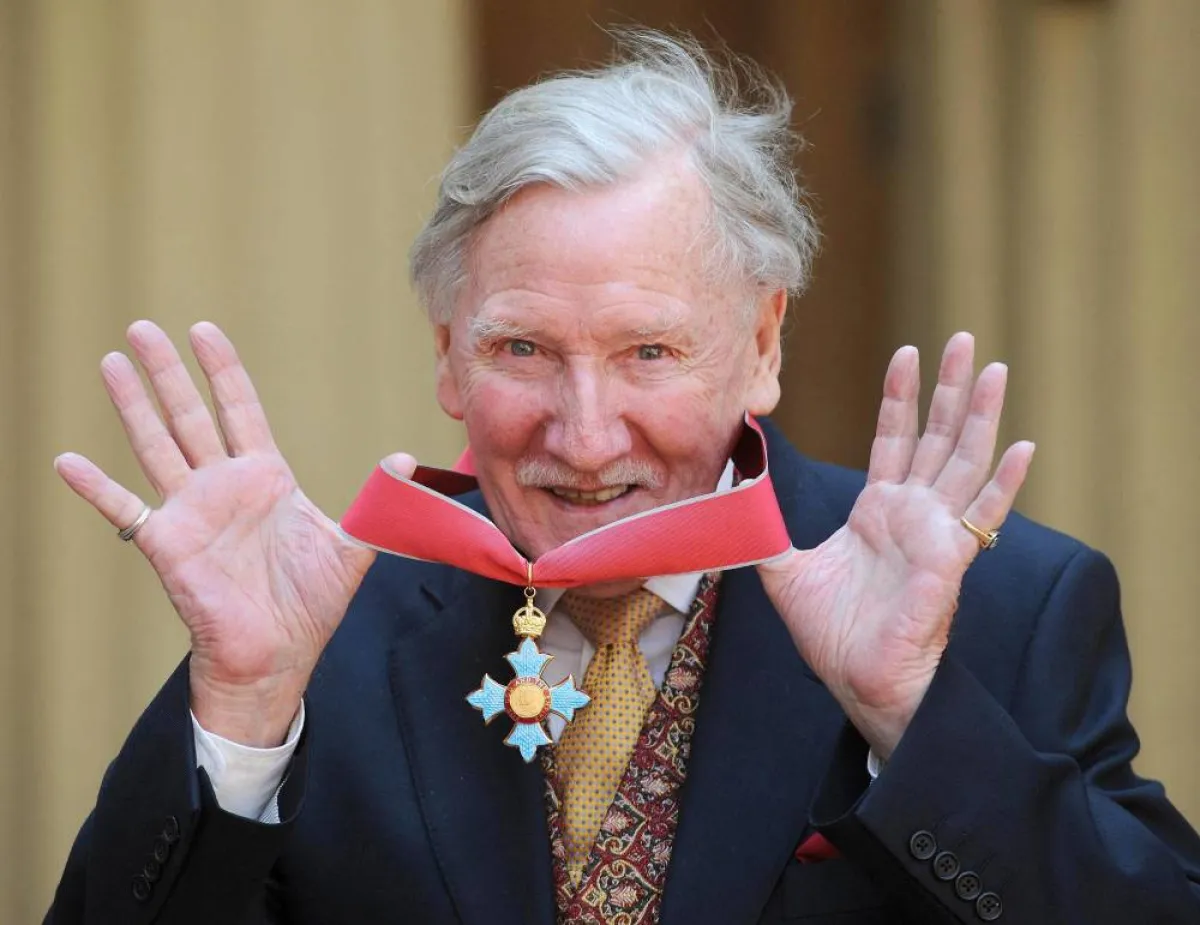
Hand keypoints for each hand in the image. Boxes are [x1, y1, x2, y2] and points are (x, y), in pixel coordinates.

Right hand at [54, 321, 412, 745]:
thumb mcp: (352, 545)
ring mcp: (193, 512)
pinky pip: (124, 510)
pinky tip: (65, 460)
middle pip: (192, 416)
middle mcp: (224, 486)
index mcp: (265, 478)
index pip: (241, 410)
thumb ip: (376, 502)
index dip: (223, 371)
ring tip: (110, 361)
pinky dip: (95, 487)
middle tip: (142, 326)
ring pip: (157, 445)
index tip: (205, 331)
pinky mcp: (169, 545)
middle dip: (169, 373)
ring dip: (134, 406)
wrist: (280, 656)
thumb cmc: (310, 603)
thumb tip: (407, 462)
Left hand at [757, 333, 1033, 757]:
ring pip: (965, 460)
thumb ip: (761, 530)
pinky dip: (1005, 482)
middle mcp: (913, 513)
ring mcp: (936, 532)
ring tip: (993, 368)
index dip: (900, 397)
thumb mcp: (783, 571)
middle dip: (948, 387)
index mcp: (878, 510)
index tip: (906, 353)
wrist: (857, 680)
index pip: (894, 439)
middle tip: (961, 338)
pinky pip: (984, 515)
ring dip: (980, 414)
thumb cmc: (831, 632)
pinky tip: (1023, 445)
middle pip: (936, 435)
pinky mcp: (950, 559)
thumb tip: (729, 496)